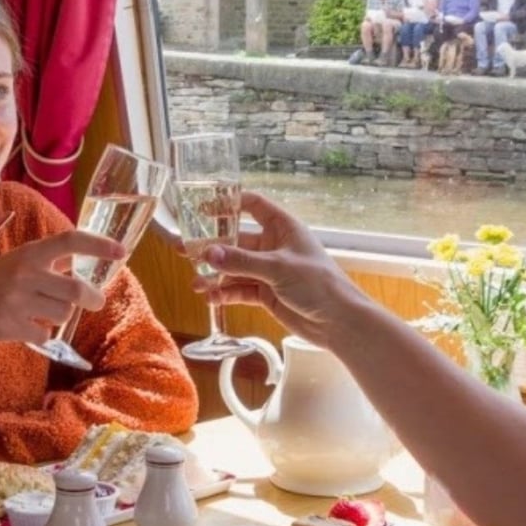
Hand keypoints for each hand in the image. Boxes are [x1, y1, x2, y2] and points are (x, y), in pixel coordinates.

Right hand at [0, 230, 124, 343]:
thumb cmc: (2, 278)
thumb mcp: (25, 259)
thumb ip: (56, 259)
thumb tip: (95, 257)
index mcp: (31, 253)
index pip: (70, 241)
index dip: (98, 245)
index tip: (121, 251)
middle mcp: (25, 274)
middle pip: (76, 291)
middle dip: (94, 298)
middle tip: (96, 301)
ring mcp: (16, 301)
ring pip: (64, 314)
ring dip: (63, 315)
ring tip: (47, 311)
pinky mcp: (10, 325)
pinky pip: (46, 334)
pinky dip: (44, 333)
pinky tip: (30, 325)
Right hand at [191, 192, 362, 345]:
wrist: (338, 321)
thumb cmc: (319, 284)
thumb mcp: (277, 268)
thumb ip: (241, 261)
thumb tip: (208, 254)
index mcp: (283, 228)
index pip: (253, 206)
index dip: (229, 204)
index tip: (204, 208)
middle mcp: (274, 246)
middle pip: (237, 241)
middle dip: (213, 248)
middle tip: (187, 251)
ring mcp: (269, 271)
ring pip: (235, 269)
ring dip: (216, 276)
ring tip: (196, 284)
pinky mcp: (267, 294)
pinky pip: (240, 290)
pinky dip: (225, 294)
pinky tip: (211, 298)